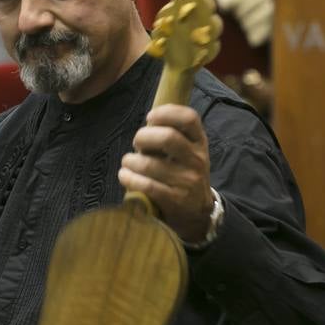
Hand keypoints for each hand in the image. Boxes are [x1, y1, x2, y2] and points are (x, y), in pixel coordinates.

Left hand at [117, 105, 215, 243]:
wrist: (197, 211)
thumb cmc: (184, 173)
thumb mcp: (189, 151)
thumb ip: (173, 134)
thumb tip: (147, 122)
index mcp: (200, 142)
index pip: (189, 118)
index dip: (166, 112)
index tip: (150, 117)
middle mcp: (197, 159)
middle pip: (167, 138)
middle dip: (143, 137)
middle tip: (137, 144)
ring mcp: (188, 180)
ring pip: (150, 164)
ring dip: (130, 161)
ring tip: (127, 162)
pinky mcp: (176, 200)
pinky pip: (147, 186)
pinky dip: (130, 178)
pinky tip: (125, 175)